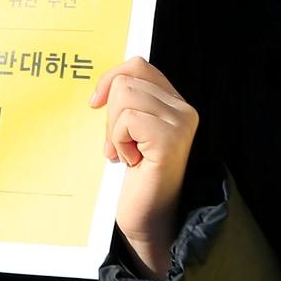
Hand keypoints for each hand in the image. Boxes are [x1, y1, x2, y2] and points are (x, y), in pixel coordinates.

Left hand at [90, 57, 197, 280]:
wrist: (147, 215)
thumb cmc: (132, 174)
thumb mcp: (127, 131)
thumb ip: (125, 103)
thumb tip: (104, 85)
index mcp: (174, 103)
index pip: (138, 65)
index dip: (110, 79)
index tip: (96, 104)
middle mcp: (184, 109)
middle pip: (125, 81)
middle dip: (110, 114)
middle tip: (120, 144)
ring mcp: (181, 123)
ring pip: (123, 96)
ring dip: (113, 129)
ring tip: (126, 153)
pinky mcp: (170, 139)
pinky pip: (127, 119)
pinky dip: (118, 140)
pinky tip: (130, 161)